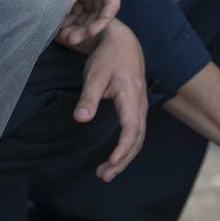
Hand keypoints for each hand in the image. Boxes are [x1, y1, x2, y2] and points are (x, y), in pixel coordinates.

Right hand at [56, 0, 120, 47]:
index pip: (81, 1)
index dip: (71, 17)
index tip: (59, 29)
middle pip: (91, 9)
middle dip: (79, 26)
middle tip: (67, 40)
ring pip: (100, 10)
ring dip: (88, 27)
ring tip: (75, 40)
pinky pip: (110, 6)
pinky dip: (102, 20)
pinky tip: (91, 31)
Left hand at [75, 19, 147, 181]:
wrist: (124, 44)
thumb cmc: (108, 58)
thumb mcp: (94, 75)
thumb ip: (88, 98)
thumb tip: (79, 119)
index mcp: (131, 99)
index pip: (131, 130)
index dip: (123, 149)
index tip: (112, 162)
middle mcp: (140, 106)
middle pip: (137, 140)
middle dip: (123, 161)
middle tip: (104, 176)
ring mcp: (140, 108)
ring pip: (137, 139)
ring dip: (124, 158)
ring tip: (106, 172)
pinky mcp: (136, 110)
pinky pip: (135, 133)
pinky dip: (126, 148)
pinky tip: (114, 157)